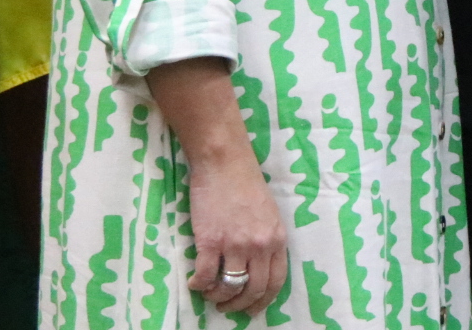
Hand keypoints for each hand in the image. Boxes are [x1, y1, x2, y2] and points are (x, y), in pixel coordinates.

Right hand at [185, 145, 288, 313]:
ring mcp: (235, 244)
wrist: (224, 162)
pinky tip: (195, 282)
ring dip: (217, 297)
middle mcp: (259, 245)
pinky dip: (198, 285)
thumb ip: (266, 239)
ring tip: (210, 294)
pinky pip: (205, 276)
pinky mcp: (210, 241)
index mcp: (277, 238)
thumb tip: (257, 266)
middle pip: (253, 290)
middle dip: (239, 305)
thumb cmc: (246, 183)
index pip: (276, 281)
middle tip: (227, 307)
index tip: (252, 309)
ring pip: (229, 287)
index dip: (263, 301)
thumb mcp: (269, 213)